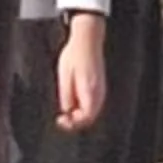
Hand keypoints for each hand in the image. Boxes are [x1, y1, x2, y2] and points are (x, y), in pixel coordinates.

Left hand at [57, 12, 107, 133]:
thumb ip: (66, 96)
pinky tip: (73, 101)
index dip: (73, 124)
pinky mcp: (100, 84)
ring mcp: (101, 87)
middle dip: (76, 121)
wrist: (88, 38)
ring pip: (93, 110)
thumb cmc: (74, 55)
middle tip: (62, 117)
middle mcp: (99, 91)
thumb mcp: (64, 76)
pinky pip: (93, 103)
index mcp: (90, 90)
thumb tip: (67, 111)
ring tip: (66, 110)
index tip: (60, 119)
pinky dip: (83, 107)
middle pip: (91, 116)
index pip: (86, 117)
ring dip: (80, 114)